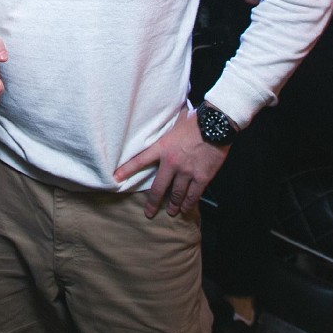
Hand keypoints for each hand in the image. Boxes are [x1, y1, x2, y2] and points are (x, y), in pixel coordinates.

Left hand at [113, 108, 228, 217]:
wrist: (215, 125)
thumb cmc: (195, 119)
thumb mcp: (174, 121)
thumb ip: (166, 129)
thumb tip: (160, 120)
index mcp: (162, 147)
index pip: (140, 160)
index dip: (127, 170)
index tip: (116, 178)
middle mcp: (172, 162)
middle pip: (158, 188)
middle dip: (152, 202)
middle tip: (149, 213)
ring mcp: (187, 172)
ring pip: (176, 194)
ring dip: (172, 205)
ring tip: (170, 212)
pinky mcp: (202, 177)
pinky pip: (193, 195)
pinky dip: (189, 203)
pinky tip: (185, 208)